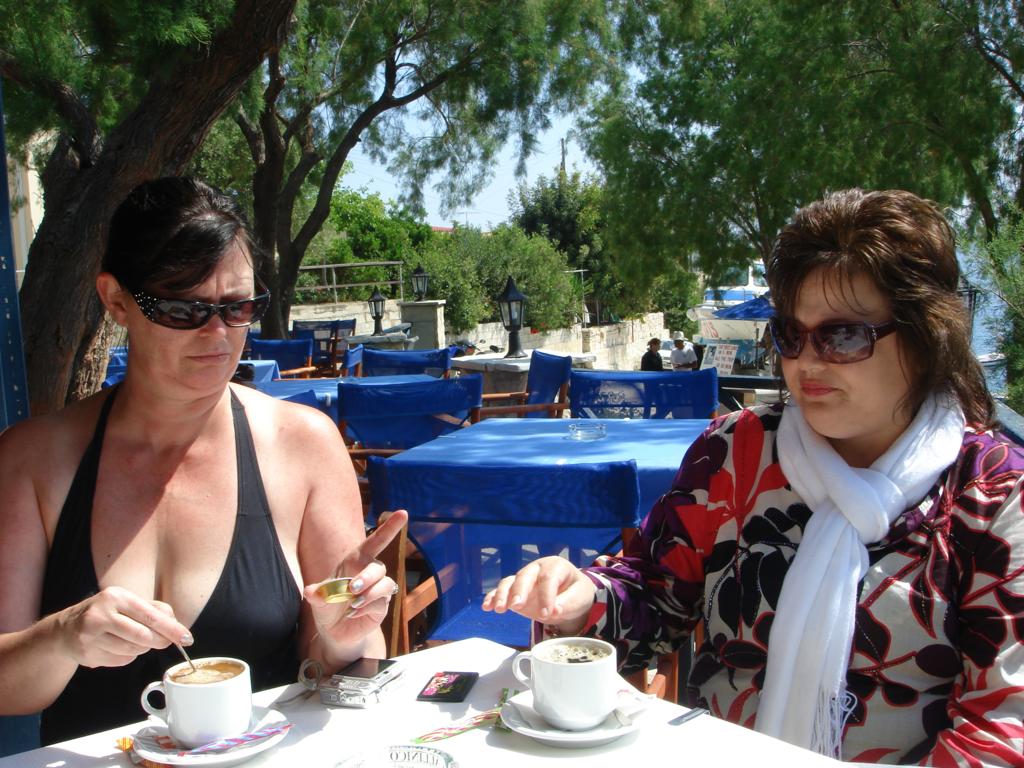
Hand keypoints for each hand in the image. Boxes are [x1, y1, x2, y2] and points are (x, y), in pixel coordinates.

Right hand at [56, 586, 191, 667]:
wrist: (65, 629)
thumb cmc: (106, 613)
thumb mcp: (128, 603)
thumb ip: (154, 610)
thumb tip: (176, 625)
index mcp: (115, 597)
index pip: (150, 616)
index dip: (171, 629)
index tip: (186, 638)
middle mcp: (100, 614)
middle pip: (142, 636)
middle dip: (158, 642)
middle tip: (165, 642)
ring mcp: (90, 635)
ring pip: (132, 650)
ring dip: (141, 649)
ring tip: (134, 640)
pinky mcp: (86, 653)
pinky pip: (120, 661)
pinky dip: (126, 657)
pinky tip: (117, 648)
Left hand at [303, 509, 407, 650]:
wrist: (333, 631)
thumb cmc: (327, 606)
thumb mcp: (317, 599)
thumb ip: (316, 594)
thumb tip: (311, 592)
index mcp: (356, 561)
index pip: (376, 541)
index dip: (389, 527)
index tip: (403, 513)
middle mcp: (370, 572)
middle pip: (378, 567)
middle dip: (367, 577)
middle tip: (353, 589)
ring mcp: (378, 589)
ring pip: (385, 584)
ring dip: (369, 593)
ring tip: (353, 604)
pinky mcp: (382, 606)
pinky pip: (381, 602)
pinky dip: (366, 608)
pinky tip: (354, 613)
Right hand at [482, 556, 596, 631]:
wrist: (571, 596)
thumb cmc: (576, 593)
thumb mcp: (580, 597)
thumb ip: (568, 603)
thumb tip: (554, 611)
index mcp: (556, 566)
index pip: (549, 579)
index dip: (547, 596)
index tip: (547, 614)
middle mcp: (537, 569)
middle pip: (525, 576)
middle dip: (520, 590)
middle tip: (516, 606)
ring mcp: (524, 579)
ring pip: (510, 581)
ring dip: (503, 594)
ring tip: (499, 609)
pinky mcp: (515, 591)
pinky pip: (502, 591)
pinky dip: (493, 597)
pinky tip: (487, 607)